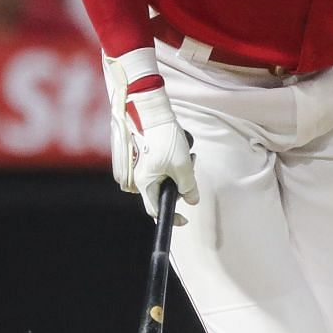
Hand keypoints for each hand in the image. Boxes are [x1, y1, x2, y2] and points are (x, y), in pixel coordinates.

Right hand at [124, 88, 198, 221]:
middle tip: (191, 170)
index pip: (155, 210)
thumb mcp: (183, 166)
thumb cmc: (164, 139)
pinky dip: (173, 164)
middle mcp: (139, 177)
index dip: (171, 217)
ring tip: (188, 156)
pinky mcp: (146, 157)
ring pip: (164, 179)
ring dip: (179, 172)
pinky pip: (161, 168)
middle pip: (162, 192)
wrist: (151, 113)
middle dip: (180, 185)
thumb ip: (189, 186)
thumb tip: (193, 200)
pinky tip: (181, 151)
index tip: (184, 219)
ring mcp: (141, 166)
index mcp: (144, 183)